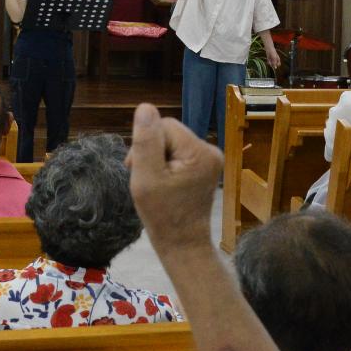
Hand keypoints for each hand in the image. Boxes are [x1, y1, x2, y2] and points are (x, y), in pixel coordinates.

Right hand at [126, 102, 221, 256]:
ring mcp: (210, 159)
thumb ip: (145, 142)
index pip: (163, 125)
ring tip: (155, 183)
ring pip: (171, 142)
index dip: (146, 145)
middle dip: (152, 152)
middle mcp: (211, 150)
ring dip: (157, 159)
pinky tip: (164, 184)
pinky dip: (166, 166)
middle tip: (145, 179)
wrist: (182, 244)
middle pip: (168, 132)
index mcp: (200, 151)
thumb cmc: (162, 215)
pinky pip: (178, 153)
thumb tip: (145, 107)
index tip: (140, 171)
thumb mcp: (146, 177)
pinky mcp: (205, 167)